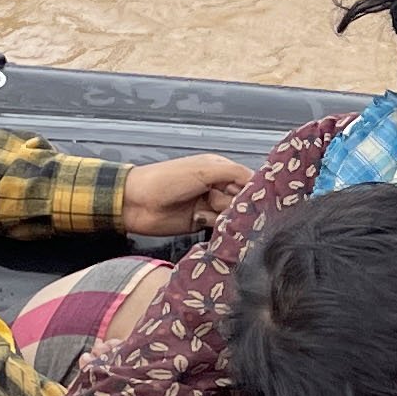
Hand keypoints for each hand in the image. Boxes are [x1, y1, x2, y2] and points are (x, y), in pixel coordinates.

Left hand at [121, 152, 248, 235]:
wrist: (137, 202)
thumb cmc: (166, 179)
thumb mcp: (203, 170)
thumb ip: (234, 173)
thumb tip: (259, 181)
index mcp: (219, 168)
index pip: (248, 180)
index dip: (252, 189)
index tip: (252, 198)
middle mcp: (217, 186)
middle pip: (242, 200)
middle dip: (235, 203)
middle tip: (218, 199)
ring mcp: (209, 205)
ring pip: (232, 214)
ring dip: (222, 214)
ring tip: (204, 208)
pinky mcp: (201, 223)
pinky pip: (220, 227)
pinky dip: (214, 224)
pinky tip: (199, 218)